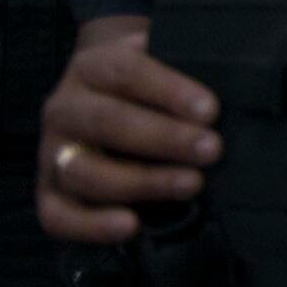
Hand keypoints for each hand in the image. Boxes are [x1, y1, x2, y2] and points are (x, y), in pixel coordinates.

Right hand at [36, 25, 220, 244]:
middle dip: (164, 139)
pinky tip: (131, 226)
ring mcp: (53, 152)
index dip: (169, 90)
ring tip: (191, 185)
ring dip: (140, 182)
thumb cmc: (151, 82)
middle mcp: (65, 107)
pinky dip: (90, 226)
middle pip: (106, 122)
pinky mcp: (48, 193)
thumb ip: (190, 65)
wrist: (105, 96)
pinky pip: (56, 216)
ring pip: (83, 171)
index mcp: (93, 66)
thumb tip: (239, 84)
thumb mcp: (166, 59)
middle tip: (212, 149)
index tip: (211, 110)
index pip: (126, 71)